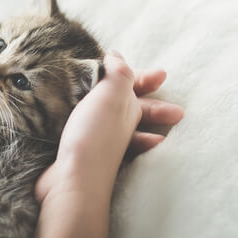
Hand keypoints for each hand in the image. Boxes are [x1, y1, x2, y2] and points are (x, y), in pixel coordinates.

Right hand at [35, 51, 182, 202]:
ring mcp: (99, 142)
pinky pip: (88, 136)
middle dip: (147, 104)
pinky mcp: (78, 152)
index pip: (140, 88)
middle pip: (134, 109)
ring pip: (111, 124)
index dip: (148, 78)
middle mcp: (118, 127)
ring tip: (125, 114)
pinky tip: (87, 131)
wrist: (73, 180)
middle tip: (165, 100)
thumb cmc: (96, 135)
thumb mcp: (113, 95)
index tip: (162, 74)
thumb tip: (117, 57)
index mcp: (128, 110)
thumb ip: (119, 74)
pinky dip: (90, 130)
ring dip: (120, 119)